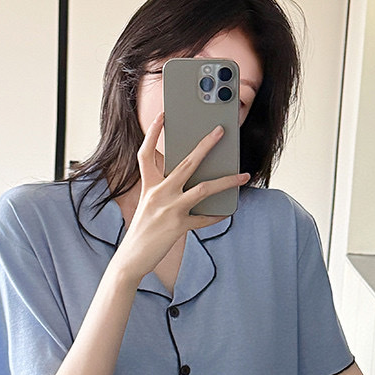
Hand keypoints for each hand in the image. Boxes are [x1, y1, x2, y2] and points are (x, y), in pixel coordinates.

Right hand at [113, 111, 249, 282]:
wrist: (131, 258)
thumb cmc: (142, 231)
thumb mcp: (148, 206)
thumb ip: (165, 191)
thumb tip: (193, 181)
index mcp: (149, 186)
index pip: (146, 153)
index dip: (152, 133)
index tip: (162, 116)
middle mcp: (159, 193)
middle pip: (186, 163)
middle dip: (206, 145)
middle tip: (220, 131)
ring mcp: (169, 210)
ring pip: (204, 188)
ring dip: (227, 181)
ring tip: (243, 175)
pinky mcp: (178, 227)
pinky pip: (204, 219)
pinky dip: (217, 216)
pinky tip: (228, 211)